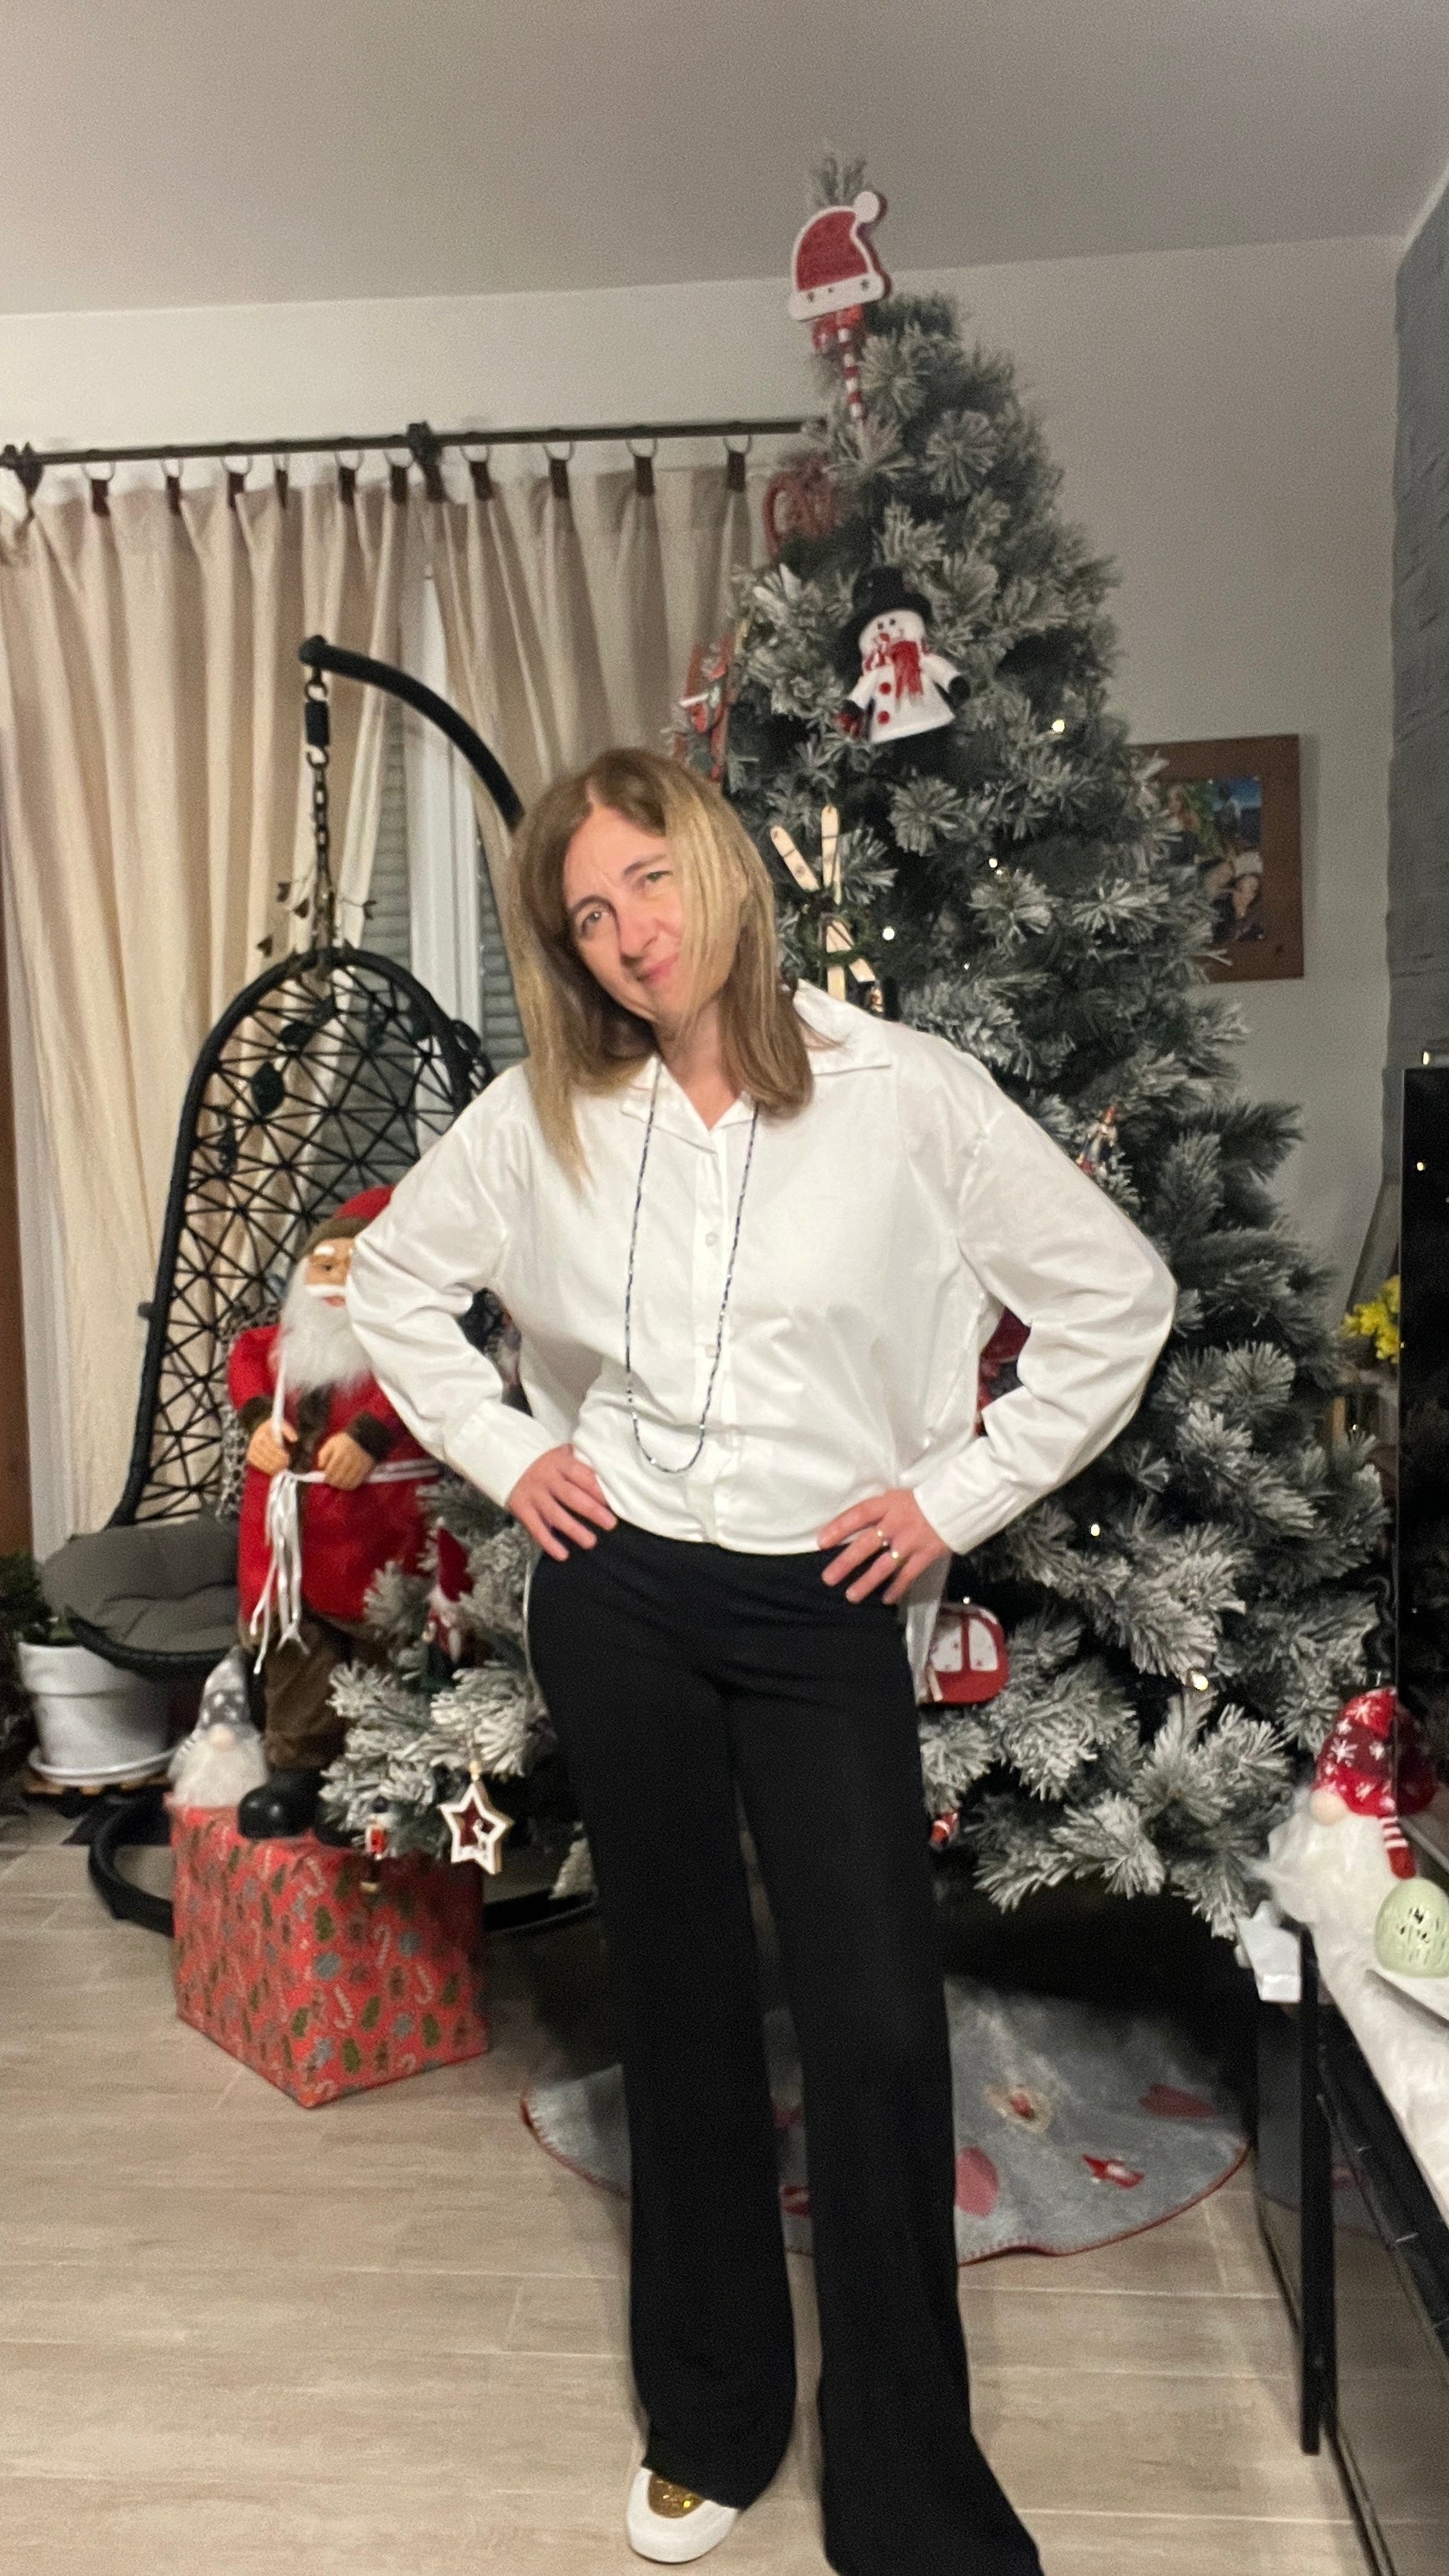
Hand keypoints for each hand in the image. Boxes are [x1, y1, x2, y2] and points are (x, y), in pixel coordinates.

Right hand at [246, 1419, 295, 1476]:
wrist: (262, 1430)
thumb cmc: (274, 1428)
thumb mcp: (281, 1425)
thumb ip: (289, 1431)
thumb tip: (295, 1439)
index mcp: (262, 1434)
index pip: (271, 1447)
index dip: (280, 1453)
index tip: (287, 1456)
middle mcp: (254, 1442)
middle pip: (267, 1456)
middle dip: (278, 1461)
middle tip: (286, 1463)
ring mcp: (251, 1449)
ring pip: (263, 1462)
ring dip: (274, 1467)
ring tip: (282, 1467)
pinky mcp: (250, 1456)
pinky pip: (258, 1465)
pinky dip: (267, 1469)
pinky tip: (275, 1469)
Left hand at [317, 1431, 374, 1490]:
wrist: (366, 1437)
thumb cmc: (345, 1441)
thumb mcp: (331, 1443)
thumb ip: (323, 1454)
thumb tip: (321, 1467)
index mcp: (339, 1453)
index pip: (330, 1471)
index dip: (326, 1477)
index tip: (326, 1477)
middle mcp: (349, 1461)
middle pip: (338, 1478)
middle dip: (333, 1482)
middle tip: (331, 1481)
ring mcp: (358, 1466)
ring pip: (347, 1483)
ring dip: (341, 1485)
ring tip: (338, 1483)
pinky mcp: (365, 1470)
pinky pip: (356, 1483)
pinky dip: (350, 1486)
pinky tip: (346, 1484)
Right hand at [507, 1444, 617, 1560]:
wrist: (506, 1460)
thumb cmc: (544, 1462)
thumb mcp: (561, 1455)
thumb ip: (579, 1465)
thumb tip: (608, 1480)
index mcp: (560, 1462)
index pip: (581, 1475)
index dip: (597, 1489)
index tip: (612, 1502)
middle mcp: (546, 1478)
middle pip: (572, 1496)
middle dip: (592, 1511)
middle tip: (610, 1524)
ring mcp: (533, 1494)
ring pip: (555, 1515)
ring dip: (574, 1530)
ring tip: (590, 1542)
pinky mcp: (521, 1509)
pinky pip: (536, 1528)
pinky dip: (549, 1543)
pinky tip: (562, 1555)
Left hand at [818, 1488, 949, 1605]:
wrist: (959, 1501)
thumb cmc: (926, 1498)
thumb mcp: (899, 1496)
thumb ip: (881, 1511)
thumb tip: (860, 1527)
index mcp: (888, 1504)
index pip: (857, 1515)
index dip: (838, 1528)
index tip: (821, 1542)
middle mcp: (896, 1523)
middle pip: (865, 1545)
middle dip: (845, 1563)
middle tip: (828, 1578)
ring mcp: (911, 1541)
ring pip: (883, 1566)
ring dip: (866, 1582)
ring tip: (850, 1596)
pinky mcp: (925, 1555)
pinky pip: (907, 1575)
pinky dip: (896, 1589)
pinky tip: (885, 1599)